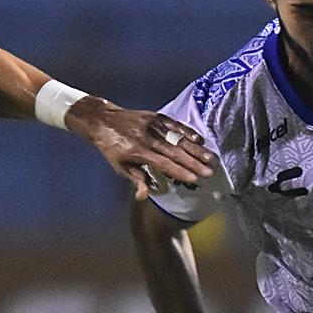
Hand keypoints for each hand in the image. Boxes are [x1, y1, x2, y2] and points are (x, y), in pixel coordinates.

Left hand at [66, 98, 215, 198]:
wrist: (103, 120)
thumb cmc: (112, 147)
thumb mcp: (120, 167)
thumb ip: (136, 179)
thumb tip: (145, 196)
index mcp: (138, 152)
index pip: (164, 164)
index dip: (180, 171)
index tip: (194, 179)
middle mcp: (148, 138)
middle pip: (175, 152)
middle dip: (193, 163)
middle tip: (209, 171)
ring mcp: (153, 126)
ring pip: (178, 138)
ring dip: (195, 149)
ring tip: (210, 157)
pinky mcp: (156, 116)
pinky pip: (174, 124)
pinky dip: (187, 131)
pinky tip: (199, 139)